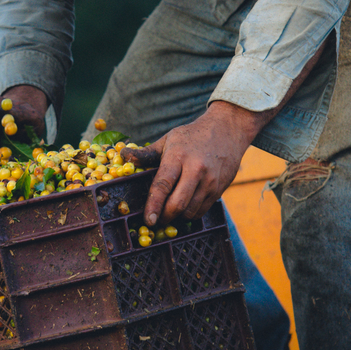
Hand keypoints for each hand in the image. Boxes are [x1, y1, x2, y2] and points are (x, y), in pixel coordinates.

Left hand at [121, 101, 267, 225]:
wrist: (227, 130)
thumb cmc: (191, 136)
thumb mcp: (168, 140)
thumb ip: (146, 153)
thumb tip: (123, 156)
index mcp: (178, 156)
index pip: (163, 185)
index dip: (154, 205)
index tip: (148, 220)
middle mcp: (196, 170)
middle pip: (178, 203)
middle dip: (164, 216)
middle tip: (156, 219)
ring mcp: (210, 181)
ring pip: (191, 211)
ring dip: (177, 216)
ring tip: (169, 211)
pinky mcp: (220, 189)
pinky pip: (202, 210)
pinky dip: (190, 213)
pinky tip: (184, 206)